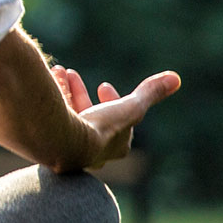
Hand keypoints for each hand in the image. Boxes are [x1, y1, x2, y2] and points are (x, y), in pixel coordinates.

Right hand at [50, 66, 180, 170]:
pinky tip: (47, 81)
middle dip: (81, 93)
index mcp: (114, 146)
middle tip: (73, 73)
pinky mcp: (47, 141)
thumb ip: (150, 93)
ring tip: (59, 71)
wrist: (61, 141)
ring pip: (67, 114)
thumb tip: (175, 79)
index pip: (119, 123)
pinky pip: (51, 116)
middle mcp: (91, 150)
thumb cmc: (100, 128)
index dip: (113, 101)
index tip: (103, 85)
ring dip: (65, 91)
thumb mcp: (130, 108)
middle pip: (89, 117)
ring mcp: (68, 147)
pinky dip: (50, 96)